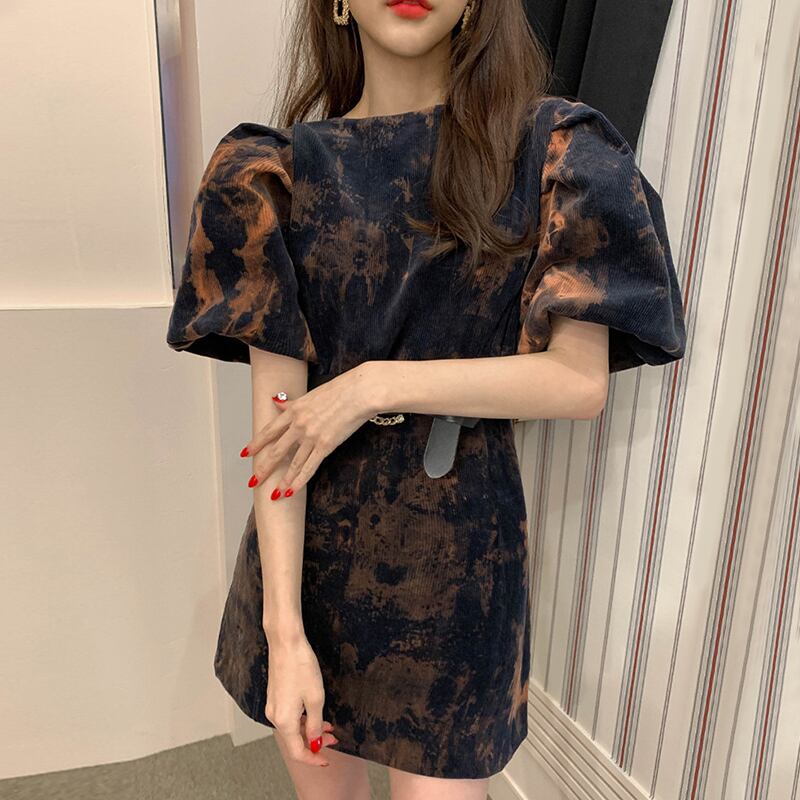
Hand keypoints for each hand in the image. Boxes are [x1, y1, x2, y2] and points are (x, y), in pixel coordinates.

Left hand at [243, 364, 378, 495]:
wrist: (358, 392)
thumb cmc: (339, 390)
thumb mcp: (310, 395)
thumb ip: (292, 403)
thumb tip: (275, 402)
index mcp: (294, 411)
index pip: (269, 430)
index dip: (256, 443)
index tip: (246, 453)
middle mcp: (298, 425)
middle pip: (276, 450)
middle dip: (263, 468)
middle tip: (253, 481)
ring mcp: (311, 436)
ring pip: (292, 463)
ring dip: (282, 480)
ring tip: (274, 494)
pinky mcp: (326, 445)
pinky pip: (309, 467)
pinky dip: (298, 481)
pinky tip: (291, 491)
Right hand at [265, 634, 337, 766]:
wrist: (286, 643)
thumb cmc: (300, 666)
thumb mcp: (315, 698)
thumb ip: (315, 724)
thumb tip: (314, 742)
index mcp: (284, 720)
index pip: (297, 751)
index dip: (313, 758)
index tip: (326, 759)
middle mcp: (275, 716)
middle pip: (294, 740)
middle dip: (314, 742)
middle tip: (334, 739)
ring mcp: (273, 705)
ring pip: (292, 728)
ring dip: (309, 730)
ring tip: (329, 726)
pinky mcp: (275, 695)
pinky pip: (288, 716)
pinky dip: (302, 720)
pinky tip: (314, 714)